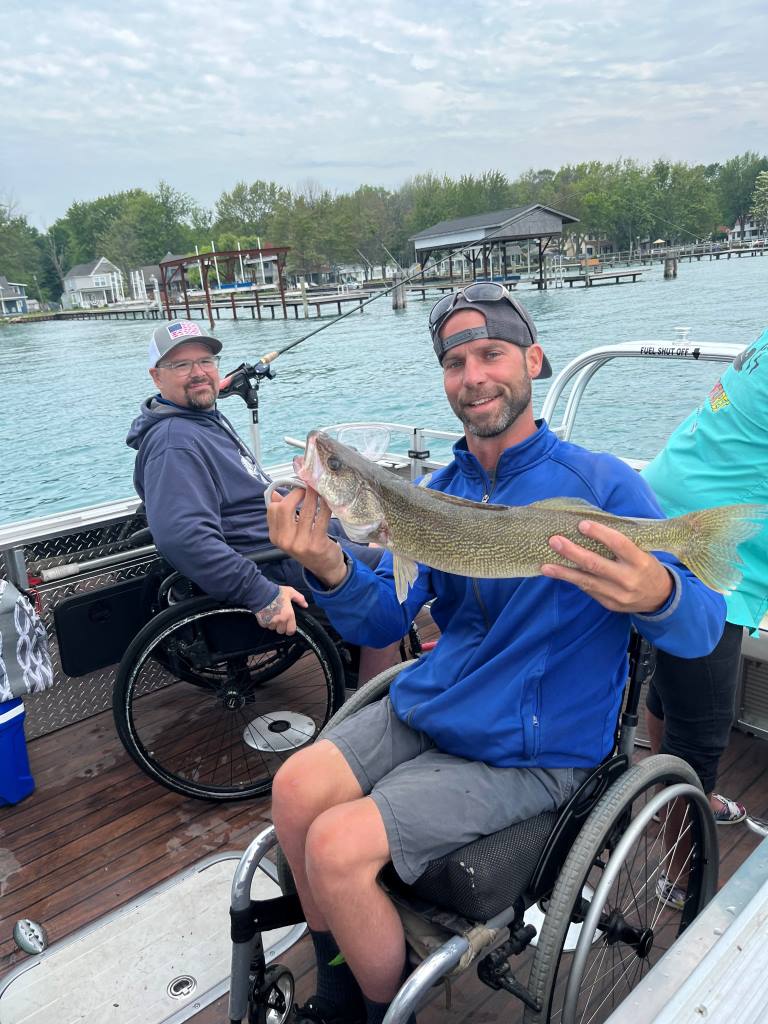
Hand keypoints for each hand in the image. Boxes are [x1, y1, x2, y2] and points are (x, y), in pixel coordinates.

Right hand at [255, 585, 307, 634]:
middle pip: (282, 631)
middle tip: (280, 619)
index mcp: (289, 615)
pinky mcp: (263, 622)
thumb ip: (299, 599)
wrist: (261, 592)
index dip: (290, 630)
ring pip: (273, 629)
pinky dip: (266, 622)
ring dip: (274, 625)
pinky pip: (266, 626)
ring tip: (273, 616)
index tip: (288, 626)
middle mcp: (281, 620)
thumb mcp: (291, 592)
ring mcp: (271, 622)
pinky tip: (267, 615)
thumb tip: (305, 605)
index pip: (291, 630)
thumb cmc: (276, 592)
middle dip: (281, 627)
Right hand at [267, 487, 347, 587]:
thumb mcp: (290, 533)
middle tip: (308, 488)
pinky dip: (325, 505)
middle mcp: (285, 541)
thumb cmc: (307, 547)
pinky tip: (328, 499)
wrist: (324, 567)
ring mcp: (301, 544)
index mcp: (276, 537)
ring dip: (313, 495)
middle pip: (285, 507)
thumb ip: (282, 515)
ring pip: (306, 510)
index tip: (296, 489)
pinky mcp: (317, 543)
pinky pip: (322, 518)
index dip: (285, 496)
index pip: (273, 509)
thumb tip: (274, 494)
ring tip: (319, 488)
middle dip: (297, 493)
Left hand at [541, 519, 672, 613]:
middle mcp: (628, 579)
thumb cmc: (646, 567)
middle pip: (596, 564)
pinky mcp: (609, 604)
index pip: (619, 544)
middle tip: (554, 541)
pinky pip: (588, 589)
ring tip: (545, 566)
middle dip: (572, 552)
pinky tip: (558, 573)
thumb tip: (589, 528)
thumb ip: (620, 545)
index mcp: (640, 561)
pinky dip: (573, 580)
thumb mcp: (642, 553)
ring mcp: (617, 594)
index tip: (581, 524)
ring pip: (586, 581)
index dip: (600, 533)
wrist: (659, 598)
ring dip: (563, 572)